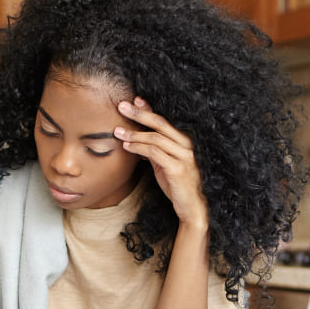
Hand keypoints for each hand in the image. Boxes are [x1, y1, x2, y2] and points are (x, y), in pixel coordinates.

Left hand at [114, 97, 207, 230]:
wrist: (192, 208)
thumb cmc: (178, 186)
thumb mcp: (165, 164)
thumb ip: (155, 150)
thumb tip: (136, 139)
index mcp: (184, 141)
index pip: (164, 120)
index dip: (149, 109)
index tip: (134, 100)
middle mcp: (187, 145)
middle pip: (160, 124)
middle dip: (139, 114)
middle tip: (121, 106)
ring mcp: (184, 156)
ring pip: (155, 138)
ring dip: (134, 134)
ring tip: (117, 132)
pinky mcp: (178, 169)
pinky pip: (155, 154)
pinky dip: (139, 148)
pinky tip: (127, 147)